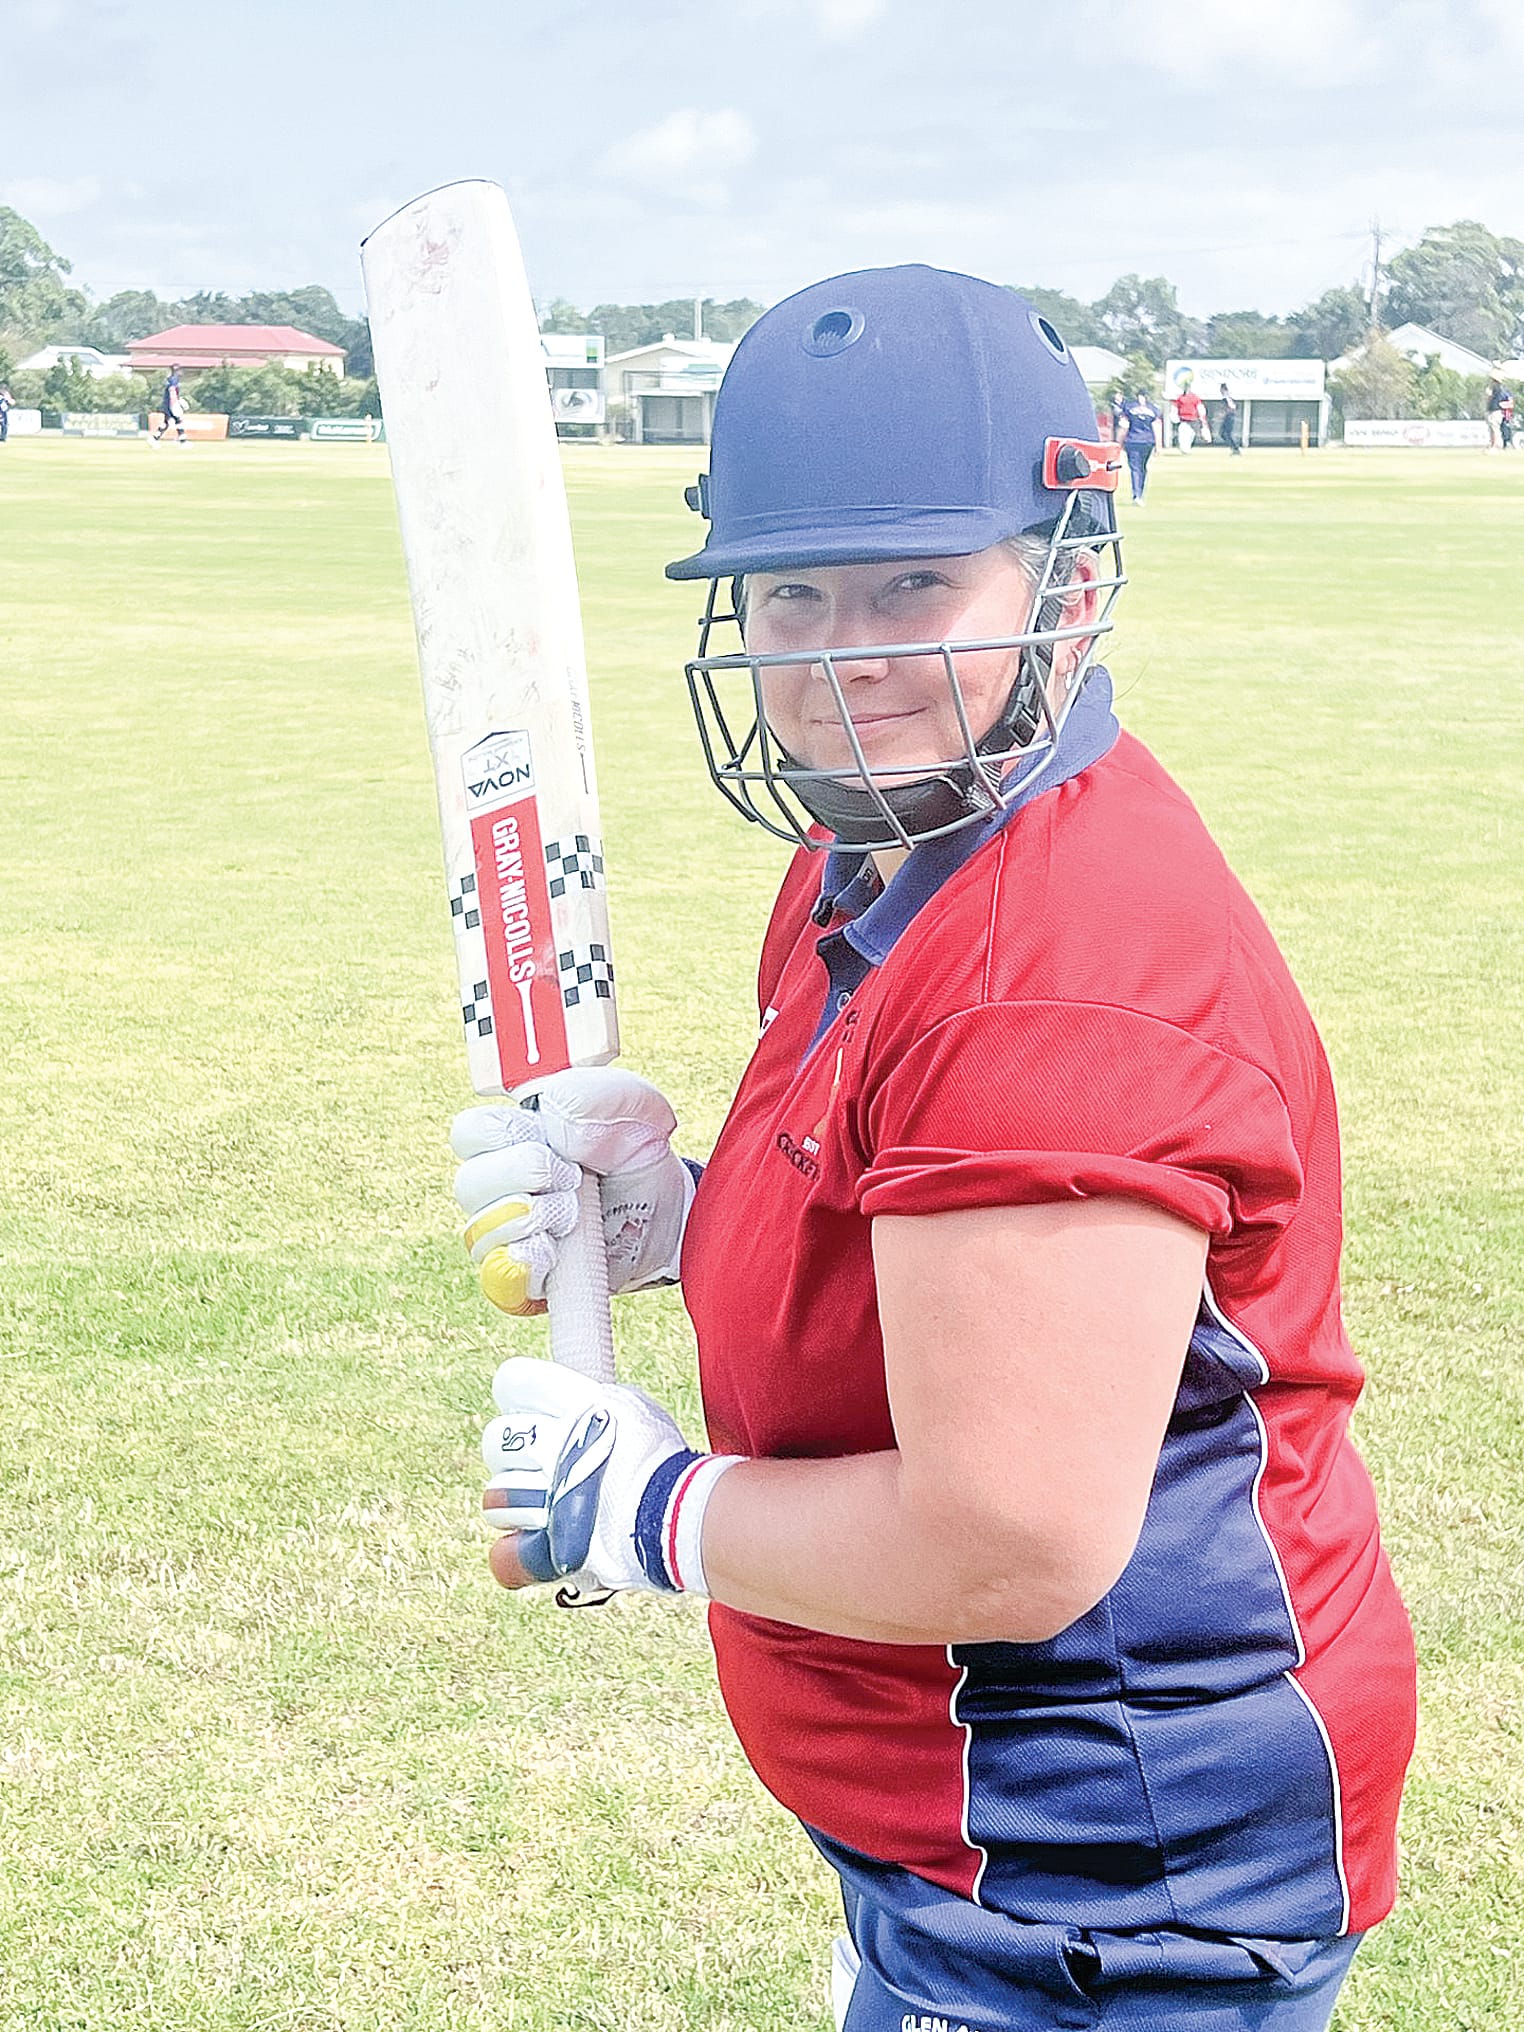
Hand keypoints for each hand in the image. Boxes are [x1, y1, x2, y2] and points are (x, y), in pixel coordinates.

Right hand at [451, 1068, 696, 1316]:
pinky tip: (552, 1251)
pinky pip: (499, 1281)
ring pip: (480, 1233)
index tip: (552, 1138)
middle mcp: (496, 1189)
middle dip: (527, 1175)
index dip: (505, 1134)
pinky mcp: (526, 1280)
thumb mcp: (633, 1107)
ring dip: (534, 1218)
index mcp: (507, 1138)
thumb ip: (593, 1095)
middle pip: (469, 1184)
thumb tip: (553, 1120)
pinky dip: (522, 1266)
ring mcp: (507, 1237)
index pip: (468, 1133)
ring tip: (576, 1213)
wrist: (670, 1210)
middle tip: (574, 1177)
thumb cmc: (636, 1151)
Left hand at [481, 1357, 739, 1594]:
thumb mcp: (636, 1408)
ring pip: (495, 1495)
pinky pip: (504, 1555)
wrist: (684, 1515)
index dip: (516, 1392)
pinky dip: (513, 1554)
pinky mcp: (547, 1551)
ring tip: (542, 1506)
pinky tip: (530, 1545)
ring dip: (513, 1501)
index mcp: (574, 1406)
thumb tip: (581, 1400)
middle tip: (536, 1463)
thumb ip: (598, 1402)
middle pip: (497, 1439)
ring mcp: (548, 1501)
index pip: (515, 1383)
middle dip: (513, 1450)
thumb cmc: (663, 1460)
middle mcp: (554, 1448)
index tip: (525, 1404)